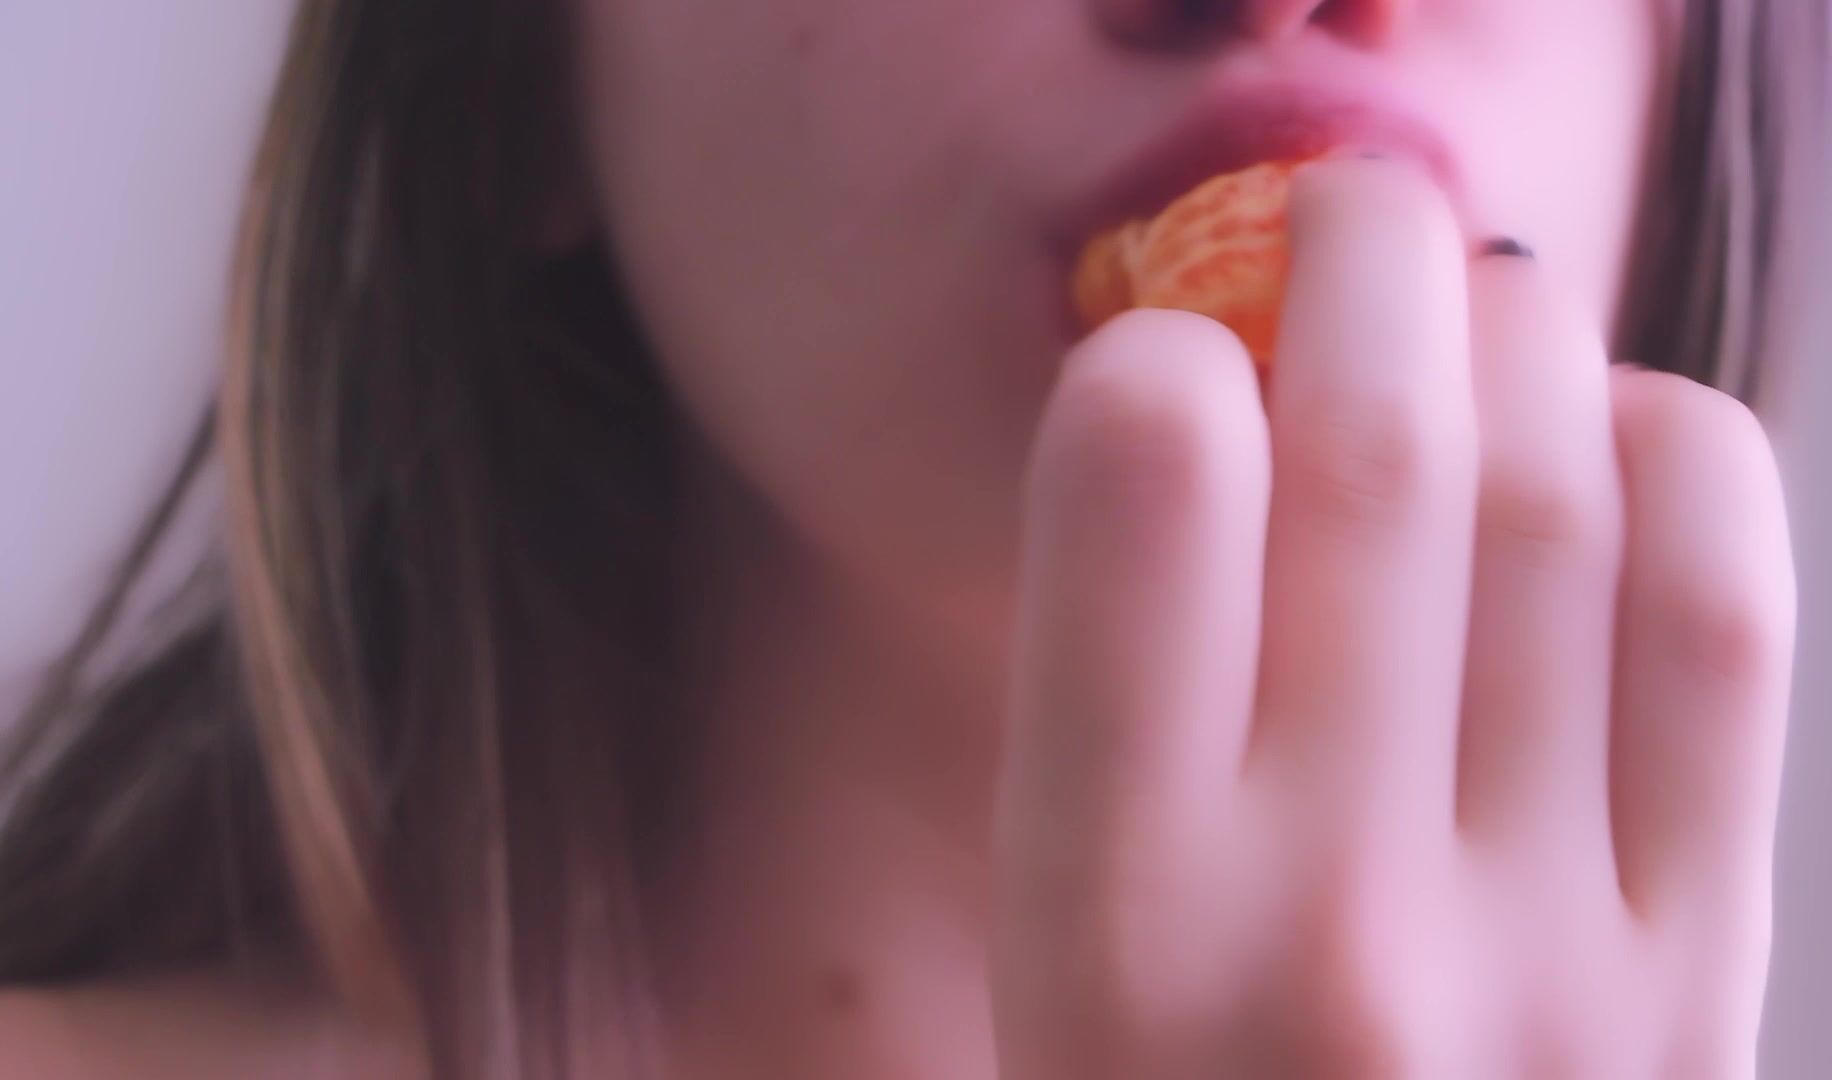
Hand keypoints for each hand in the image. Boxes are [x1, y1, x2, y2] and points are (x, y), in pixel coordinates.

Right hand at [992, 156, 1795, 1077]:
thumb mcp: (1048, 975)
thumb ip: (1107, 732)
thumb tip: (1199, 448)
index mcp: (1109, 923)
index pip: (1136, 507)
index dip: (1149, 363)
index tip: (1157, 354)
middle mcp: (1326, 921)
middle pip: (1377, 455)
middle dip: (1357, 254)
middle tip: (1341, 203)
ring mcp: (1544, 955)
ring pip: (1564, 505)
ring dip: (1517, 334)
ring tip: (1471, 291)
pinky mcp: (1698, 984)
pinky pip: (1724, 636)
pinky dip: (1682, 465)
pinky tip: (1620, 430)